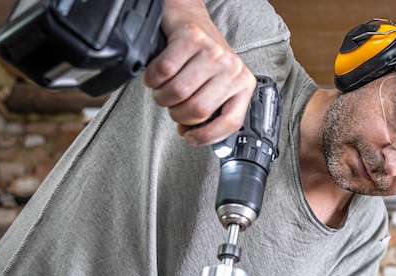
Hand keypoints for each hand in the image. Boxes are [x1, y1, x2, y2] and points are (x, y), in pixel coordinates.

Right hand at [143, 0, 255, 145]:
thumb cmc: (200, 56)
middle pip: (198, 110)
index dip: (206, 137)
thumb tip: (191, 135)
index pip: (231, 122)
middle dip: (177, 114)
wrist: (188, 17)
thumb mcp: (215, 84)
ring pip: (179, 92)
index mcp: (243, 84)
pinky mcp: (192, 38)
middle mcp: (232, 68)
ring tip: (163, 90)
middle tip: (171, 106)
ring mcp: (213, 52)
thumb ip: (210, 111)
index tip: (189, 138)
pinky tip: (155, 76)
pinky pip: (164, 71)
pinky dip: (152, 78)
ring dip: (162, 97)